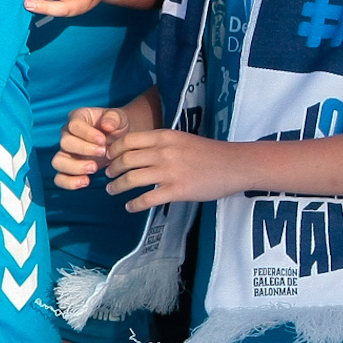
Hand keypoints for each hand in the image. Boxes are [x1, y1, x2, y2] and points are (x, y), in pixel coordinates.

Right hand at [53, 106, 122, 189]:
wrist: (119, 140)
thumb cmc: (116, 126)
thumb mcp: (119, 117)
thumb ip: (114, 117)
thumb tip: (107, 125)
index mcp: (77, 118)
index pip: (74, 125)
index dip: (87, 134)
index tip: (103, 140)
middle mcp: (67, 134)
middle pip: (64, 142)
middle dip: (84, 150)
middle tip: (103, 153)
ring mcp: (66, 153)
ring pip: (58, 161)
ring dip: (75, 167)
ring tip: (94, 168)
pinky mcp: (68, 169)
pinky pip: (60, 178)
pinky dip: (70, 182)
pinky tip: (86, 181)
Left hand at [101, 128, 243, 209]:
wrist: (235, 165)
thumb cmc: (209, 152)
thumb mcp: (181, 139)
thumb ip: (159, 143)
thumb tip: (135, 151)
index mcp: (164, 136)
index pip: (127, 140)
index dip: (113, 150)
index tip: (108, 158)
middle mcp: (163, 152)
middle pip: (125, 160)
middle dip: (111, 170)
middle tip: (108, 176)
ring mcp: (169, 172)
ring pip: (131, 179)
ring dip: (116, 187)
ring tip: (112, 191)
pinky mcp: (177, 190)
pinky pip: (147, 199)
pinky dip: (133, 204)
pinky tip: (129, 206)